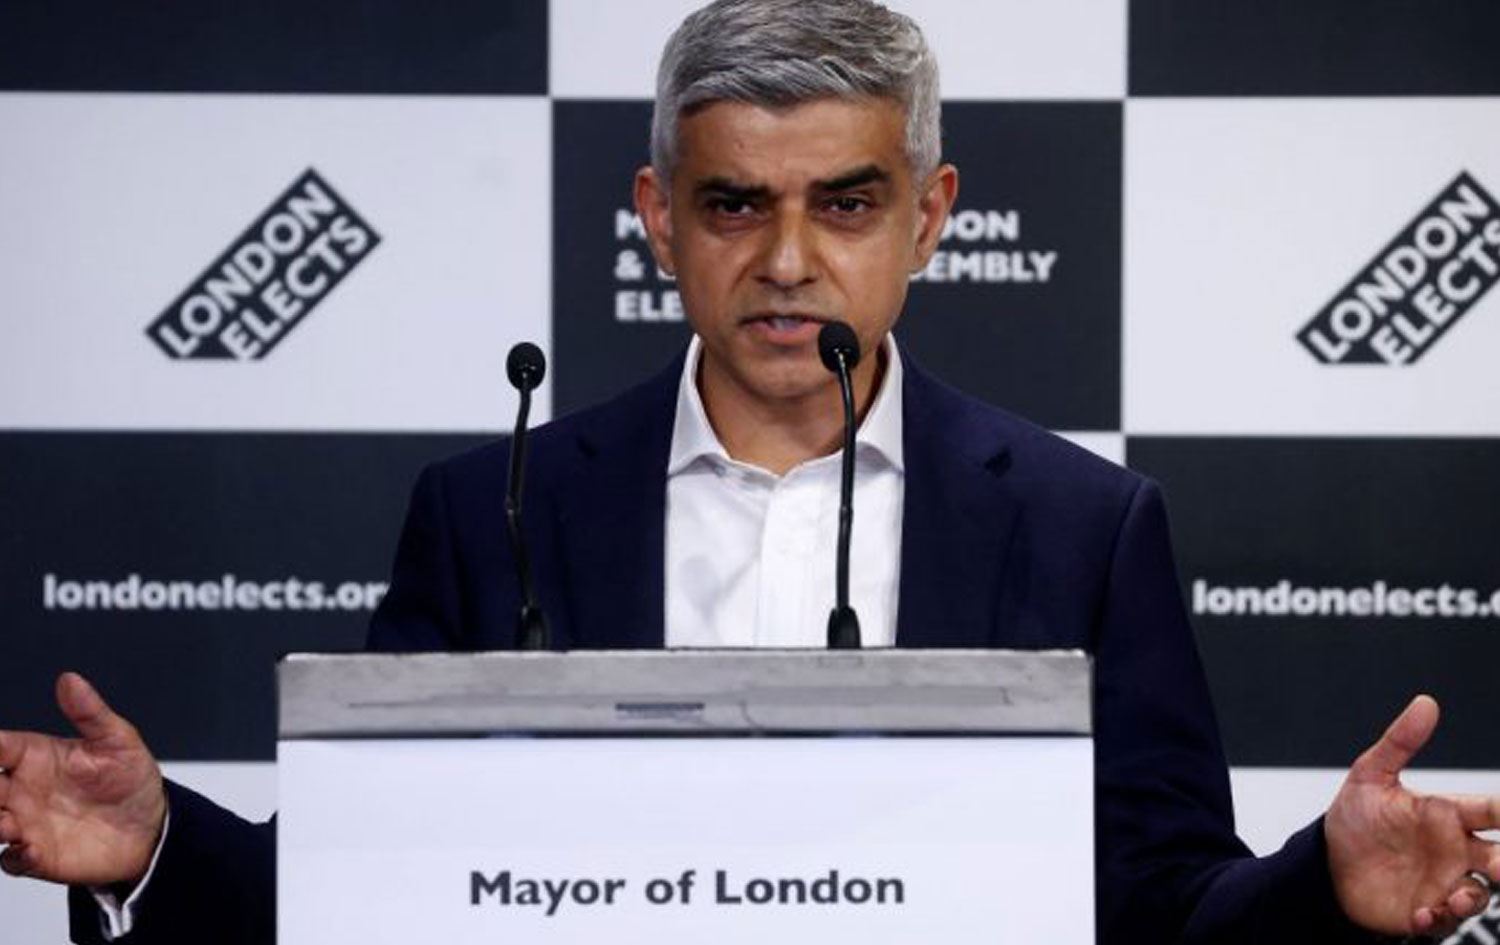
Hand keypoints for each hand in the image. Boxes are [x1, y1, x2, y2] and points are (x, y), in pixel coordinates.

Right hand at [0, 672, 166, 886]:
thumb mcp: (117, 740)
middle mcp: (22, 790)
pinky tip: (28, 850)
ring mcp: (26, 823)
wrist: (151, 826)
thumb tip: (69, 679)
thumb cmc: (130, 778)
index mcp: (35, 756)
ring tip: (5, 822)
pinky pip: (11, 859)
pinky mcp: (38, 855)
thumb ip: (90, 713)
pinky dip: (13, 857)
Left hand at [1326, 694, 1499, 937]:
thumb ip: (1400, 742)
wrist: (1324, 863)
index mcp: (1447, 815)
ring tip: (1454, 899)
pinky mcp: (1426, 910)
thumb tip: (1427, 702)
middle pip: (1499, 856)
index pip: (1491, 811)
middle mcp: (1454, 850)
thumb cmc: (1355, 818)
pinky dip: (1440, 919)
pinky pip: (1445, 920)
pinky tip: (1421, 913)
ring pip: (1479, 893)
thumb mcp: (1370, 776)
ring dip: (1473, 898)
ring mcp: (1443, 882)